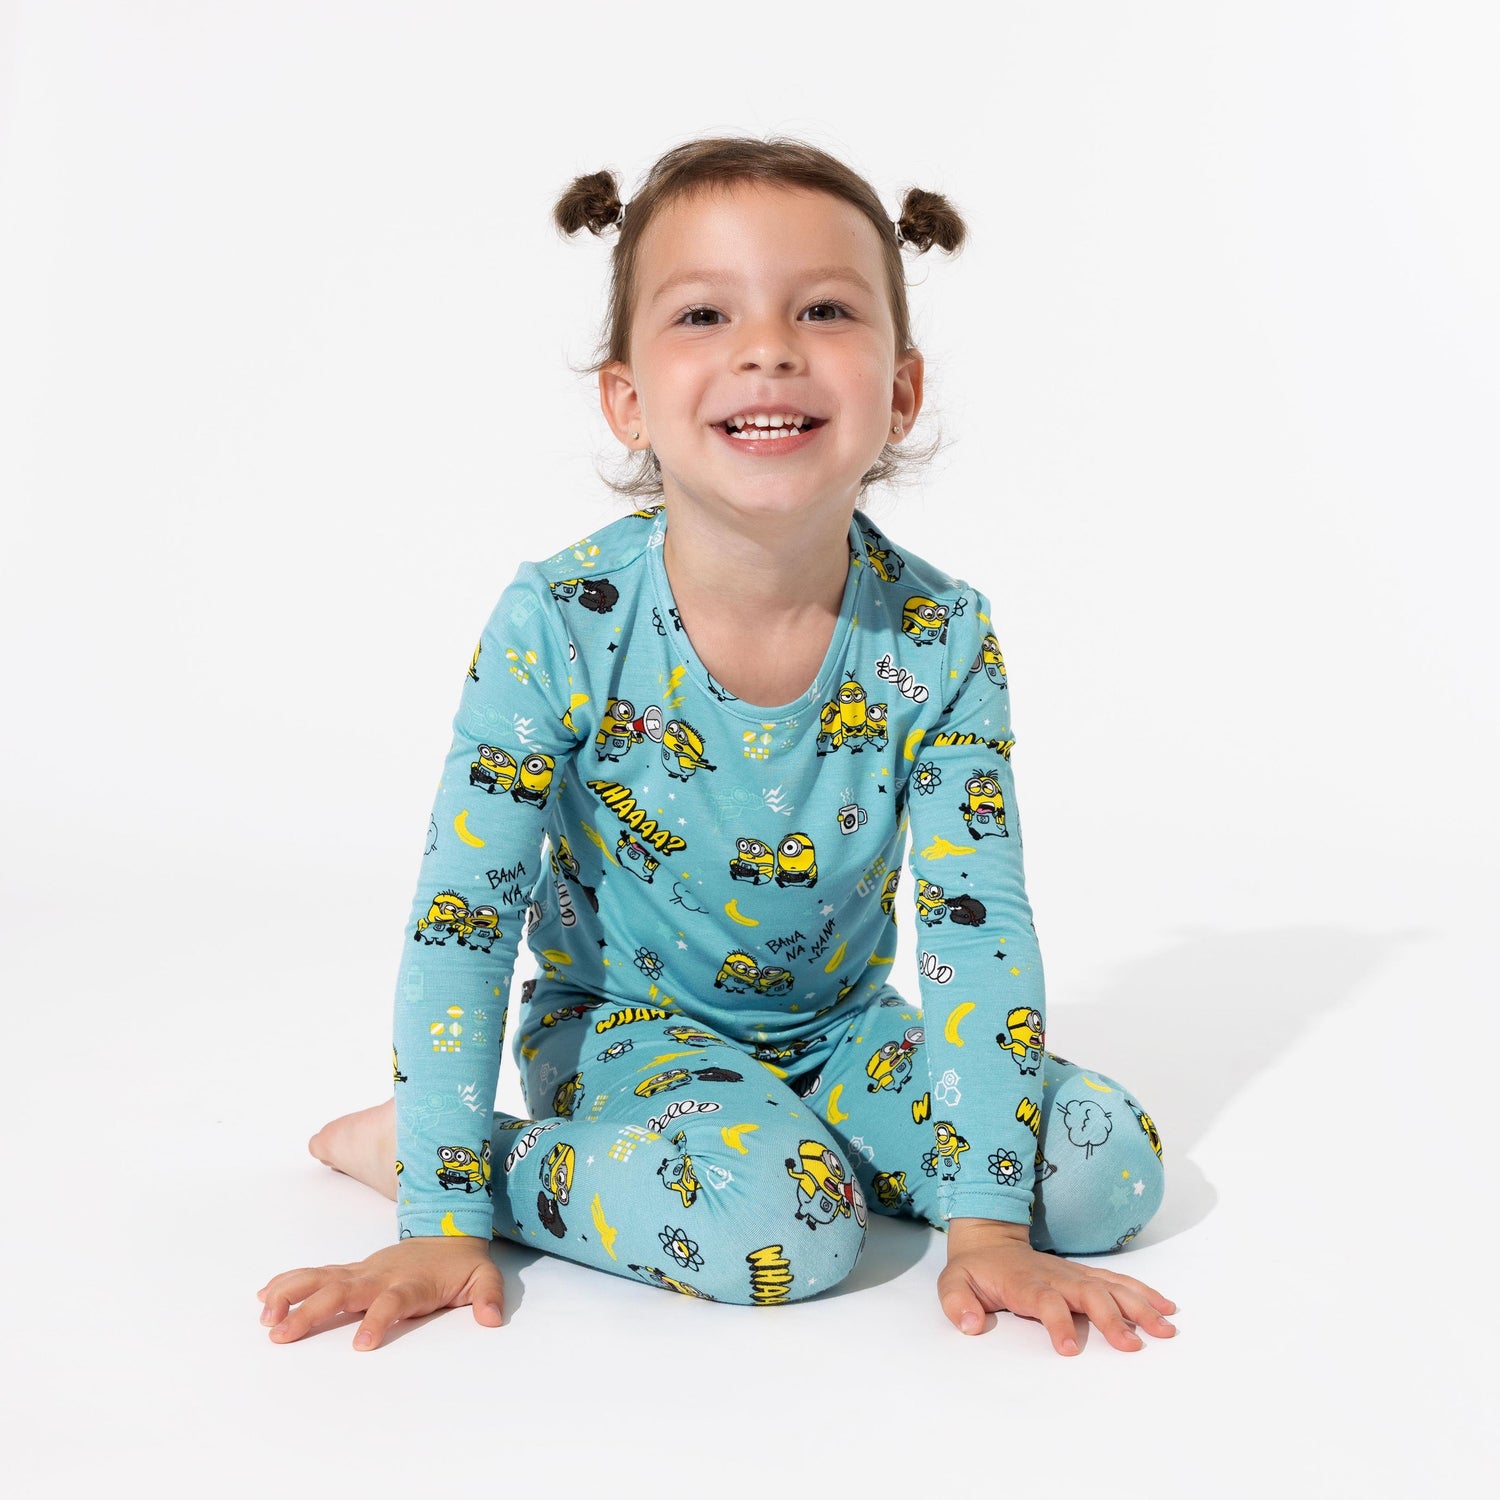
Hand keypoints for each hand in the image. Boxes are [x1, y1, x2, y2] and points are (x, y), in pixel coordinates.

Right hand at [256, 1235, 504, 1351]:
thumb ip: (488, 1297)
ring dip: (292, 1294)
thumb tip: (492, 1319)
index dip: (378, 1320)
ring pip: (322, 1278)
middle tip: (282, 1334)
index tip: (361, 1345)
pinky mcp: (352, 1270)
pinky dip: (290, 1283)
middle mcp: (381, 1274)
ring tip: (265, 1317)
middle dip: (313, 1311)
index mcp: (411, 1282)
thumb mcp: (485, 1278)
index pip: (392, 1301)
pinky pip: (317, 1274)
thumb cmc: (462, 1262)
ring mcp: (363, 1270)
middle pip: (343, 1290)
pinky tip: (264, 1297)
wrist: (450, 1229)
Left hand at [938, 1218, 1175, 1354]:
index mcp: (1024, 1282)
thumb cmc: (974, 1269)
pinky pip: (1118, 1281)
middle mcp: (1055, 1276)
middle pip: (1088, 1293)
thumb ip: (957, 1303)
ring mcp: (1073, 1274)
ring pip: (1111, 1286)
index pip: (1045, 1300)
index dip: (1058, 1322)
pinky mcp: (1085, 1275)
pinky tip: (1166, 1308)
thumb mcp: (953, 1283)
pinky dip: (1143, 1292)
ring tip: (1166, 1328)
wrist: (990, 1238)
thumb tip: (970, 1325)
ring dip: (1139, 1306)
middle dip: (1112, 1318)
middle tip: (1133, 1346)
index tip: (1070, 1350)